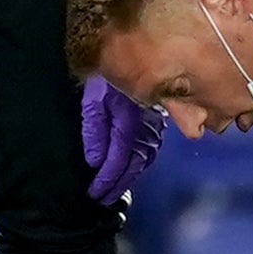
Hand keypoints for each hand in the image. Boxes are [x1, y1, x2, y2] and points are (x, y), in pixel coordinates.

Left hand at [82, 78, 163, 204]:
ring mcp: (154, 126)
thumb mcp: (94, 99)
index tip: (95, 193)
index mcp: (128, 124)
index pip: (116, 161)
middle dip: (117, 185)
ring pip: (143, 160)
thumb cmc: (109, 75)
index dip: (106, 180)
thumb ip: (94, 130)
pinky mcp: (158, 123)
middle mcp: (145, 129)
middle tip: (103, 199)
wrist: (136, 54)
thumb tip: (95, 161)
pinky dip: (139, 164)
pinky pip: (149, 150)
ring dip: (129, 177)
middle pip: (132, 166)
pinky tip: (131, 169)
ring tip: (114, 190)